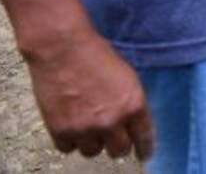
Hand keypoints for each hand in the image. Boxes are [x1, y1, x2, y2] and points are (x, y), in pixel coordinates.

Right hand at [26, 26, 153, 159]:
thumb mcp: (127, 77)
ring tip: (88, 127)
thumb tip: (133, 122)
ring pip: (93, 152)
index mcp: (133, 105)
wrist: (63, 50)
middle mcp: (112, 121)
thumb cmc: (97, 55)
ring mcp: (85, 128)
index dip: (144, 149)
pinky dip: (70, 141)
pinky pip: (68, 149)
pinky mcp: (61, 130)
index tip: (143, 155)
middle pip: (119, 151)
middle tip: (112, 138)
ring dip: (92, 142)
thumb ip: (131, 102)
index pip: (144, 138)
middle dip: (117, 145)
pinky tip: (71, 128)